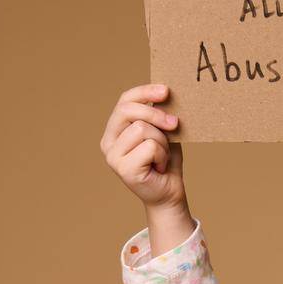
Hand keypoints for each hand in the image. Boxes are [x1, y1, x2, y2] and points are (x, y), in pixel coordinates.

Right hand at [99, 82, 184, 208]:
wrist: (169, 192)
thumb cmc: (165, 161)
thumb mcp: (162, 132)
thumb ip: (158, 115)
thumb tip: (164, 94)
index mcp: (114, 130)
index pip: (124, 101)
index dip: (144, 92)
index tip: (166, 91)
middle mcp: (108, 142)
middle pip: (128, 110)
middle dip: (155, 114)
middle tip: (175, 124)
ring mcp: (112, 156)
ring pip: (141, 128)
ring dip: (161, 141)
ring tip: (162, 156)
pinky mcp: (123, 169)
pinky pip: (149, 146)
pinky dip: (162, 155)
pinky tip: (159, 166)